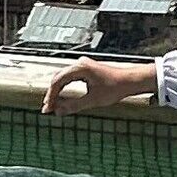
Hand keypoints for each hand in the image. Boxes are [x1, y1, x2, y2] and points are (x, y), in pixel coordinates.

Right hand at [40, 55, 157, 114]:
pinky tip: (61, 98)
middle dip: (52, 94)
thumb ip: (74, 106)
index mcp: (80, 68)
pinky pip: (69, 77)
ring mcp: (82, 65)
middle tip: (47, 109)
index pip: (58, 82)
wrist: (130, 80)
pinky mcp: (85, 69)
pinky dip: (64, 88)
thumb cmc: (115, 88)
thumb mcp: (93, 100)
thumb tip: (59, 112)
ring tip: (52, 105)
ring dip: (57, 91)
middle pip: (58, 78)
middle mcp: (79, 64)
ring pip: (62, 78)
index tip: (47, 109)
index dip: (51, 96)